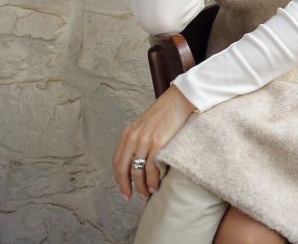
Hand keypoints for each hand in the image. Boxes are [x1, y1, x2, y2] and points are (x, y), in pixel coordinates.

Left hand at [112, 85, 196, 200]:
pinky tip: (155, 185)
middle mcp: (133, 137)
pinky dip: (152, 180)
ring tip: (146, 193)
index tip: (123, 188)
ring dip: (140, 185)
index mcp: (128, 133)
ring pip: (136, 171)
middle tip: (130, 196)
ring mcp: (144, 141)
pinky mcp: (157, 143)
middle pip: (123, 168)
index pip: (117, 160)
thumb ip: (139, 138)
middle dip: (125, 185)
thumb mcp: (146, 124)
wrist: (180, 100)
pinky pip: (150, 168)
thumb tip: (139, 157)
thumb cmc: (166, 112)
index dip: (118, 178)